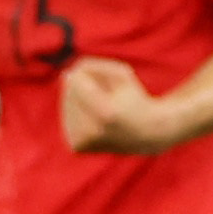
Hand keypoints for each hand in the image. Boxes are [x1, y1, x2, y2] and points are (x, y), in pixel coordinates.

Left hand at [60, 57, 174, 152]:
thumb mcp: (121, 73)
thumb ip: (91, 67)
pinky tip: (97, 122)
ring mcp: (83, 141)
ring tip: (105, 111)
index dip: (90, 72)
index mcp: (105, 114)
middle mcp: (92, 132)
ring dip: (84, 101)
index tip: (109, 80)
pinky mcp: (77, 146)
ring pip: (67, 103)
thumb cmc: (134, 99)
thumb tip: (66, 76)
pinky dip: (80, 115)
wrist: (146, 135)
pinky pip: (67, 117)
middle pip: (70, 90)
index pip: (75, 78)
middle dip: (87, 87)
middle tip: (110, 100)